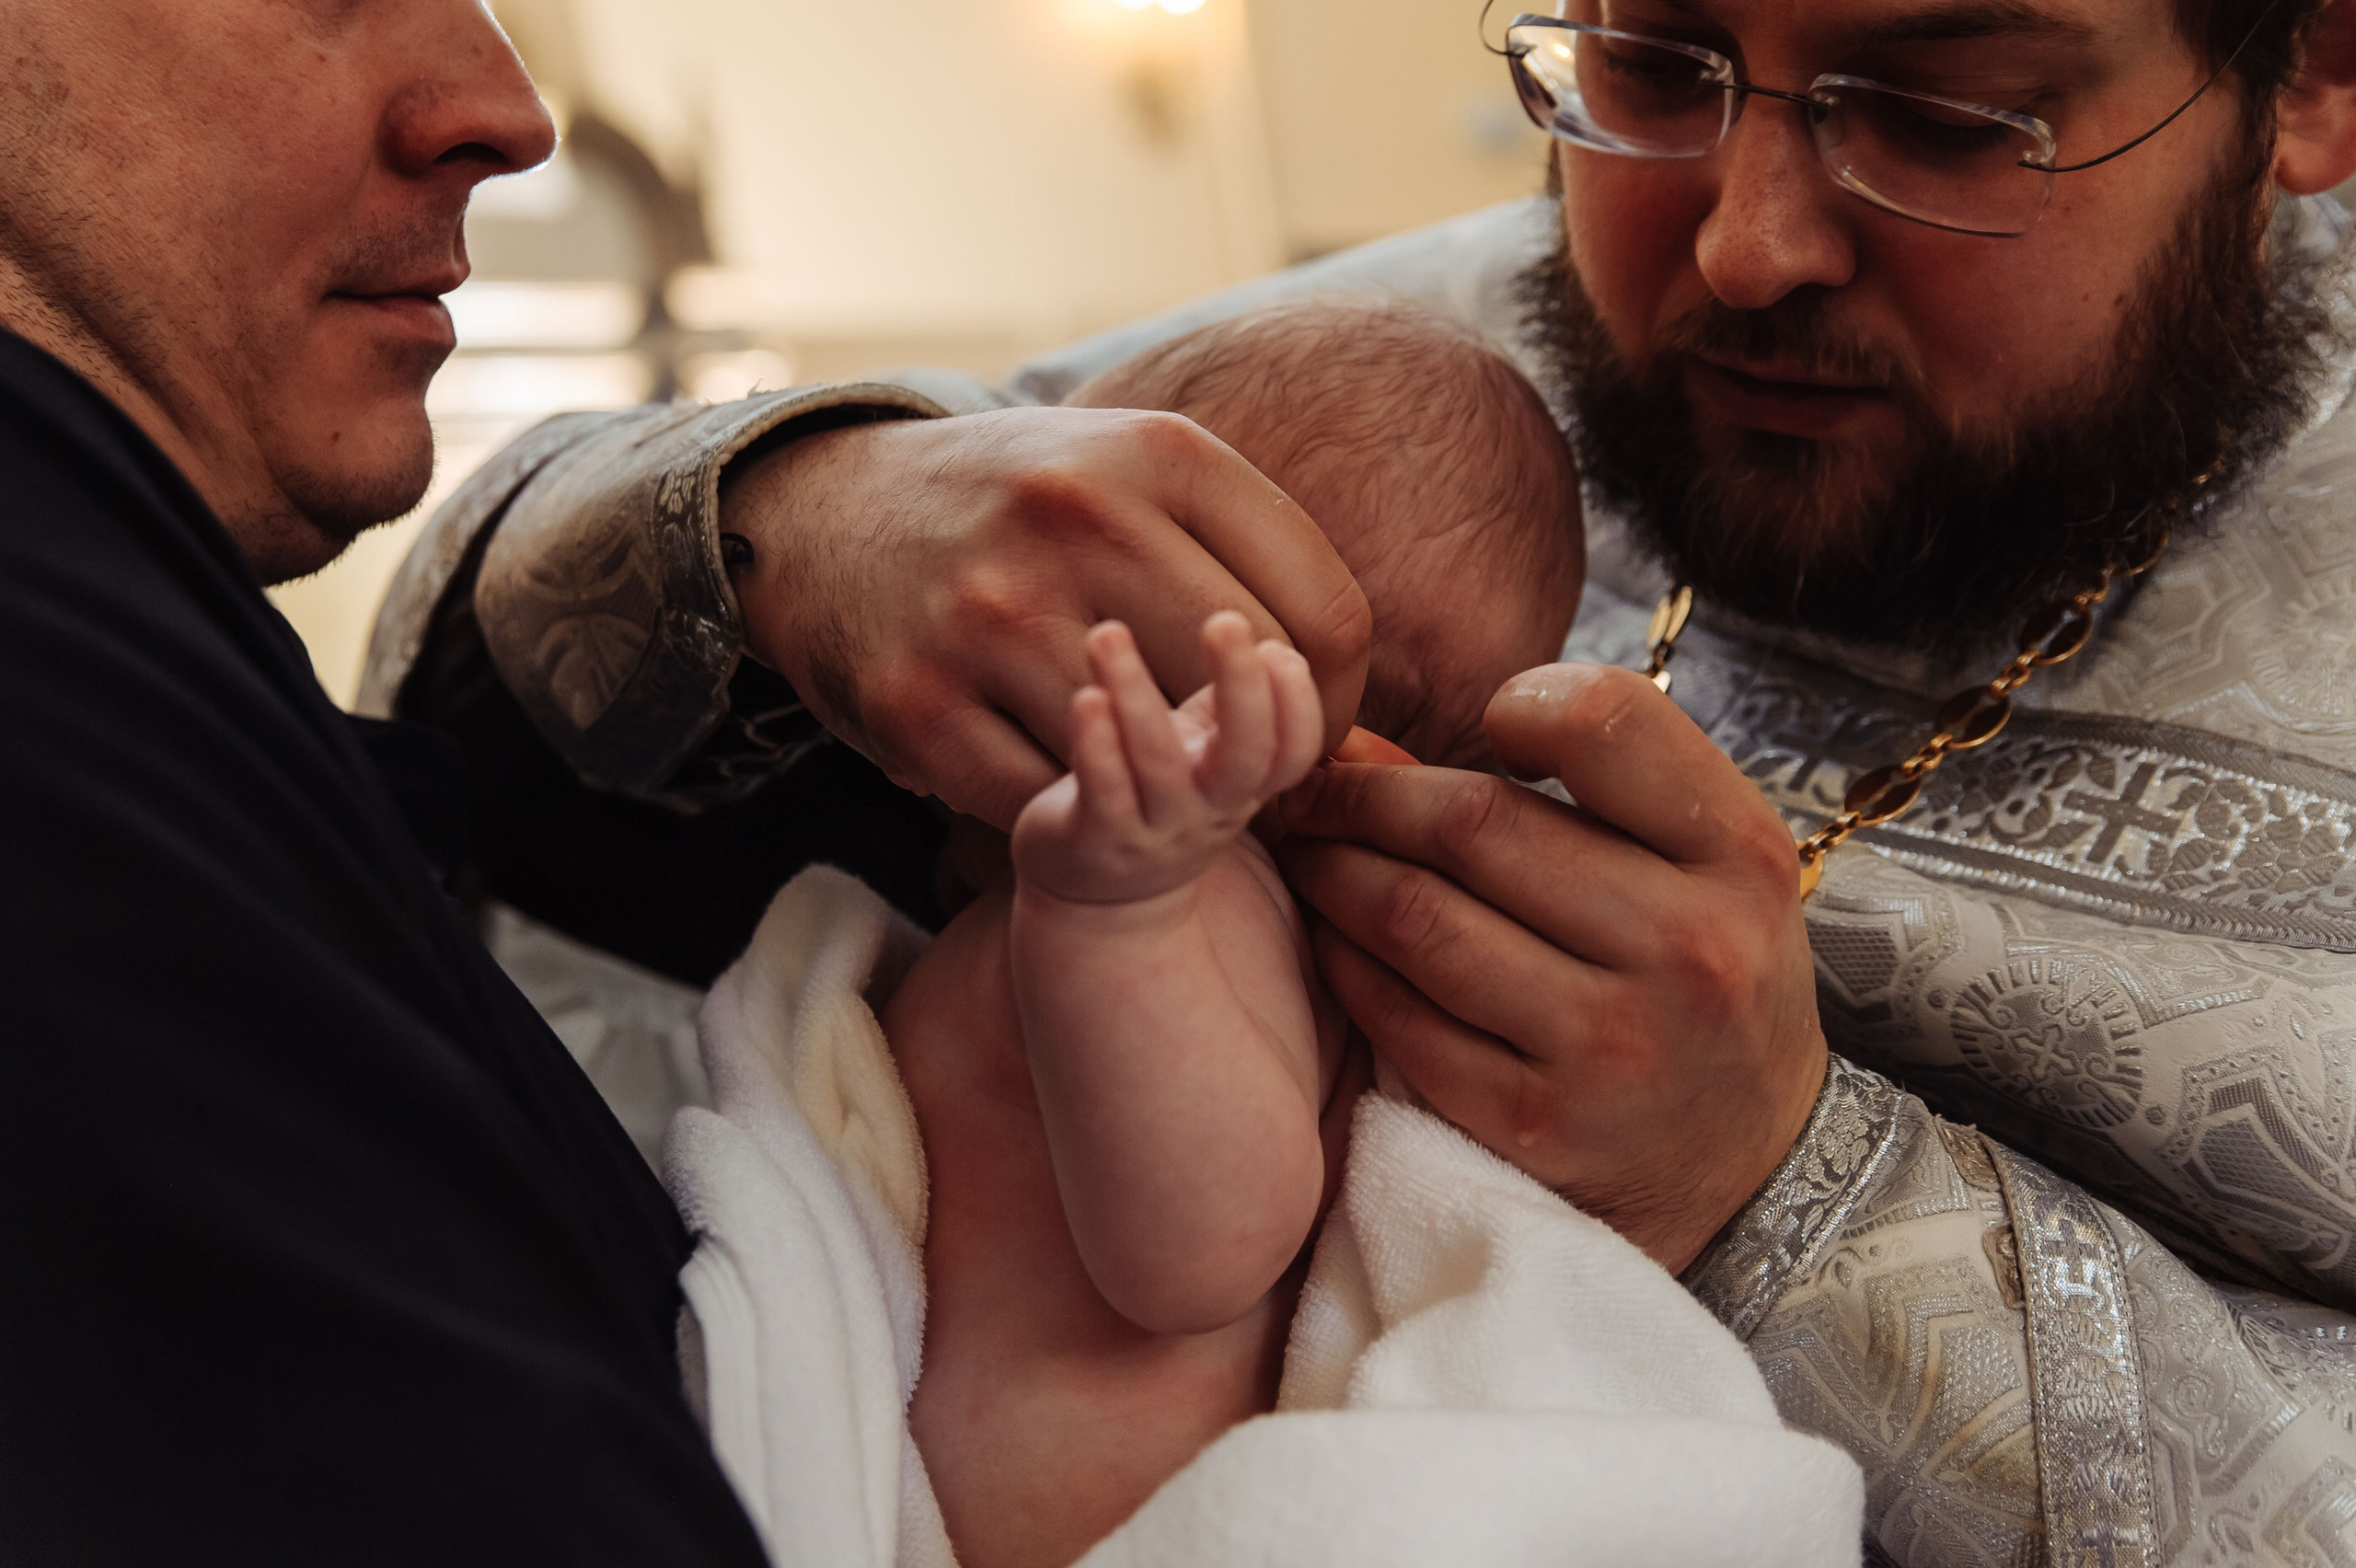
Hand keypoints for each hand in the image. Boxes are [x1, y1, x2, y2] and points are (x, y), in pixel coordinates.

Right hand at [721, 407, 1371, 829]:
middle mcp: (1076, 521)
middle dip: (1257, 752)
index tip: (1307, 728)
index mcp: (1158, 456)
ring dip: (1163, 789)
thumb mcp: (1137, 475)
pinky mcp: (918, 705)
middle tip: (1234, 768)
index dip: (1338, 704)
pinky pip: (1048, 802)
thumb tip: (1362, 712)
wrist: (826, 515)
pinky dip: (1068, 805)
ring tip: (1149, 774)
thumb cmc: (1024, 506)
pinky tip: (1063, 776)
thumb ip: (1249, 555)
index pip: (1323, 618)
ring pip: (1151, 758)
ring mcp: (990, 616)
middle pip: (1246, 697)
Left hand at [1012, 613, 1322, 904]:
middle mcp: (1207, 813)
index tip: (1278, 649)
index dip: (1298, 706)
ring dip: (1136, 696)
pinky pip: (1101, 794)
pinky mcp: (1092, 842)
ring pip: (1157, 767)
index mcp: (1241, 786)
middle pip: (1245, 758)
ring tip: (1108, 634)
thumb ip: (1232, 702)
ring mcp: (1151, 832)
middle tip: (1226, 622)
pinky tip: (1086, 698)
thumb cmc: (1153, 799)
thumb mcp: (1205, 755)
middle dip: (1242, 690)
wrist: (1096, 898)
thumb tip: (1274, 643)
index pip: (1292, 753)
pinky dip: (1095, 746)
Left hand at [1276, 663, 1826, 1272]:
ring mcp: (1609, 1045)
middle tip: (1313, 784)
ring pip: (1418, 918)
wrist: (1748, 1161)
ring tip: (1304, 847)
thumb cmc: (1701, 973)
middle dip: (1365, 792)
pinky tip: (1327, 934)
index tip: (1481, 720)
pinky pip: (1400, 1017)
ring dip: (1332, 871)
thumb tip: (1368, 739)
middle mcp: (1685, 948)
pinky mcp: (1535, 1124)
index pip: (1606, 721)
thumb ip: (1579, 784)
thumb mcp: (1699, 864)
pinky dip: (1344, 962)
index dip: (1518, 702)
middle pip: (1474, 823)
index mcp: (1736, 856)